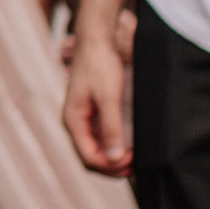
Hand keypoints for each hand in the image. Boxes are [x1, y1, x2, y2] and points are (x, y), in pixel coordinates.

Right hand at [64, 20, 132, 174]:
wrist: (97, 41)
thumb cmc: (101, 65)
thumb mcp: (109, 98)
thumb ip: (111, 128)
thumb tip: (115, 157)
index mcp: (74, 120)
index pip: (89, 157)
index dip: (110, 165)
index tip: (131, 162)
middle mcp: (76, 122)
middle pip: (91, 157)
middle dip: (112, 166)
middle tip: (135, 167)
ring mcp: (84, 118)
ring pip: (96, 148)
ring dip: (113, 158)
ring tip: (134, 160)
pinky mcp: (93, 112)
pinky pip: (101, 137)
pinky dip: (114, 146)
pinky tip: (128, 146)